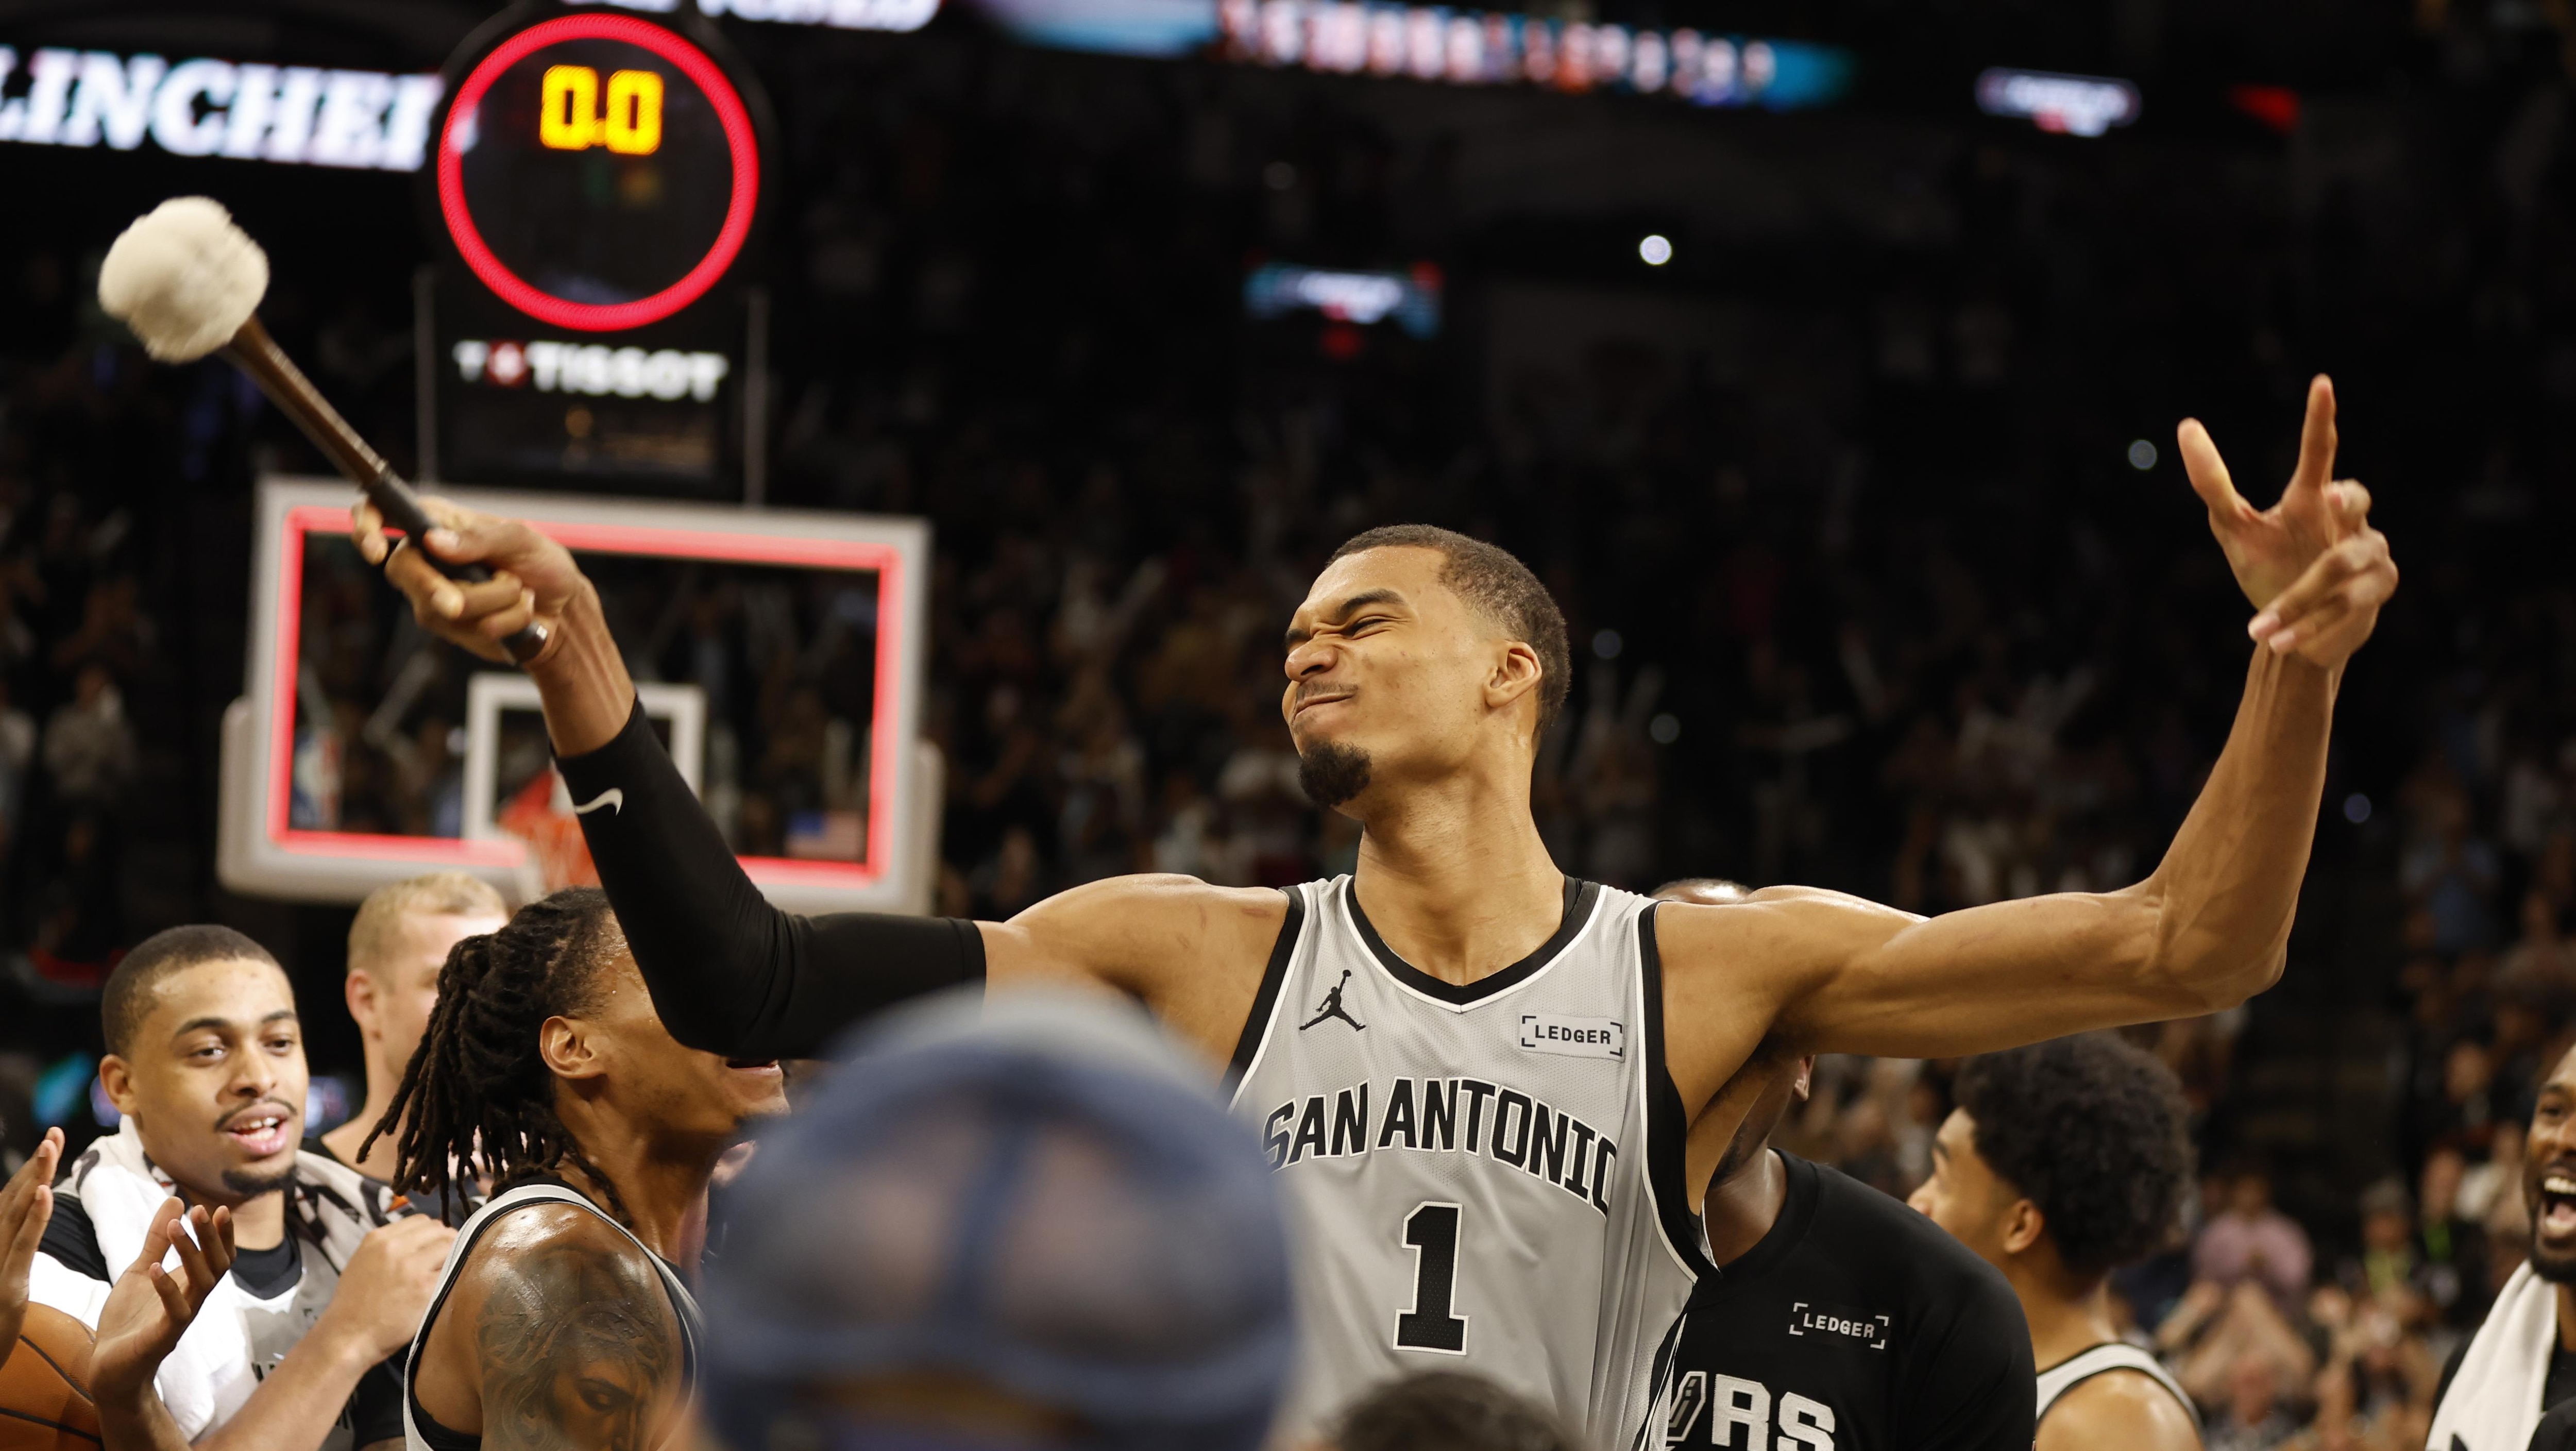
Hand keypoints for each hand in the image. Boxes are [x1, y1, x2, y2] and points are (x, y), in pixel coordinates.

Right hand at [0, 1127, 61, 1360]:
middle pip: (16, 1199)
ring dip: (35, 1178)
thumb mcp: (5, 1281)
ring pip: (16, 1214)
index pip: (15, 1203)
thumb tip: (24, 1221)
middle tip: (56, 1131)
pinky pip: (21, 1245)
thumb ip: (13, 1249)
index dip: (32, 1172)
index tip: (52, 1142)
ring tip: (51, 1146)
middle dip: (37, 1164)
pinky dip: (34, 1217)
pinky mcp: (5, 1286)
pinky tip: (46, 1192)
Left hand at [91, 1197, 235, 1398]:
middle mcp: (193, 1298)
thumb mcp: (141, 1270)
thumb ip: (158, 1240)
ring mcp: (181, 1317)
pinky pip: (176, 1310)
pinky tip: (155, 1268)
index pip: (221, 1255)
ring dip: (190, 1253)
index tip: (219, 1207)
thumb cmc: (129, 1319)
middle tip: (201, 1210)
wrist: (109, 1366)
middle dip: (212, 1237)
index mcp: (191, 1284)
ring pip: (202, 1283)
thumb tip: (176, 1199)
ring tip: (175, 1227)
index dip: (223, 1234)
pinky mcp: (163, 1336)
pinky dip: (168, 1288)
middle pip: (218, 1264)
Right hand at [316, 1215, 455, 1361]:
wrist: (347, 1337)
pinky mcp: (425, 1287)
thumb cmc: (353, 1305)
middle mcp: (394, 1247)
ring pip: (449, 1245)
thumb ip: (389, 1248)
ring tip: (445, 1272)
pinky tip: (445, 1286)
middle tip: (445, 1259)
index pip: (421, 1220)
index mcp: (378, 1239)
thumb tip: (421, 1241)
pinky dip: (453, 1274)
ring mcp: (411, 1266)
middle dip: (445, 1241)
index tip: (434, 1246)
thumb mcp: (363, 1263)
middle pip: (438, 1229)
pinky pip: (452, 1269)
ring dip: (452, 1256)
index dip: (432, 1233)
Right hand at [350, 495, 587, 665]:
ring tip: (519, 589)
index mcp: (436, 521)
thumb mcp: (521, 540)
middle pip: (403, 571)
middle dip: (436, 589)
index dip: (366, 526)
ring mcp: (433, 595)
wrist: (564, 608)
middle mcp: (426, 557)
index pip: (381, 512)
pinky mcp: (451, 627)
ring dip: (496, 601)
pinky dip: (504, 621)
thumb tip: (433, 542)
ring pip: (445, 606)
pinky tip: (519, 612)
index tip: (375, 548)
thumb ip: (480, 539)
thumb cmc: (541, 562)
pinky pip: (469, 629)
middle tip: (458, 605)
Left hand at [2179, 375, 2397, 667]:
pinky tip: (2278, 641)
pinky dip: (2306, 625)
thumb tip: (2186, 424)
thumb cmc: (2268, 569)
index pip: (2319, 452)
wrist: (2292, 632)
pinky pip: (2345, 605)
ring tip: (2259, 627)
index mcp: (2312, 499)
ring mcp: (2371, 552)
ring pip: (2342, 565)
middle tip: (2329, 499)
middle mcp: (2349, 519)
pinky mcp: (2379, 590)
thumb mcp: (2234, 528)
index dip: (2320, 418)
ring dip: (2297, 599)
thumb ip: (2213, 483)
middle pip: (2357, 496)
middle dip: (2347, 498)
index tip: (2321, 384)